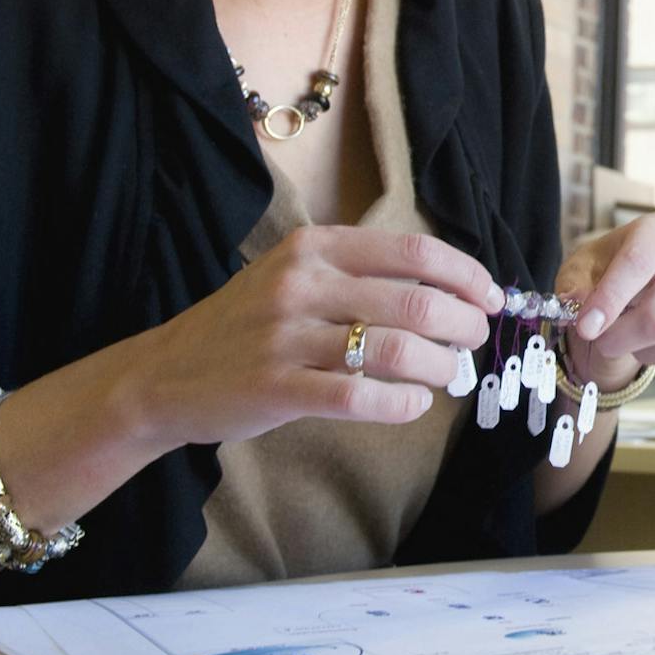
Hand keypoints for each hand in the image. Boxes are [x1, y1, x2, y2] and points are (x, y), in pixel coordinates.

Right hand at [121, 227, 501, 446]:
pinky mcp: (275, 388)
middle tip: (473, 341)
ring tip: (446, 375)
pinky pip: (360, 398)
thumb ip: (360, 276)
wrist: (163, 375)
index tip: (490, 297)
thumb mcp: (295, 277)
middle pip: (415, 302)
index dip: (465, 275)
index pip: (413, 252)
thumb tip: (448, 291)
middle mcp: (301, 284)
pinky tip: (413, 406)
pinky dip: (402, 404)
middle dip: (461, 324)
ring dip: (438, 367)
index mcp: (314, 247)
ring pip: (395, 351)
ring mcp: (285, 337)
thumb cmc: (247, 326)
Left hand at [555, 213, 654, 390]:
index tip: (587, 327)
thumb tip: (577, 300)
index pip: (638, 262)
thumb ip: (574, 285)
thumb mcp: (577, 274)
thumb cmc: (602, 281)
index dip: (610, 299)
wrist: (628, 303)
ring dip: (650, 354)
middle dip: (622, 338)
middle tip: (603, 340)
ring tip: (637, 340)